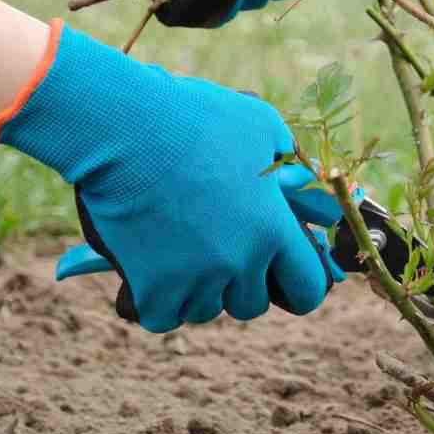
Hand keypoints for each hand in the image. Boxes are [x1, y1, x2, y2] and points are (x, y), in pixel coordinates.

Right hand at [0, 21, 341, 331]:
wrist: (125, 128)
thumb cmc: (194, 118)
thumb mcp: (260, 127)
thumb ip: (285, 164)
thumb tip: (294, 183)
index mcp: (272, 229)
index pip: (307, 289)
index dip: (296, 284)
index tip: (282, 277)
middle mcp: (240, 262)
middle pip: (251, 303)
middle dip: (239, 281)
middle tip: (216, 246)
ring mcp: (195, 281)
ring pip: (205, 309)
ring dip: (197, 288)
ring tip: (178, 244)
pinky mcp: (152, 291)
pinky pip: (164, 315)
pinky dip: (158, 299)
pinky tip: (151, 266)